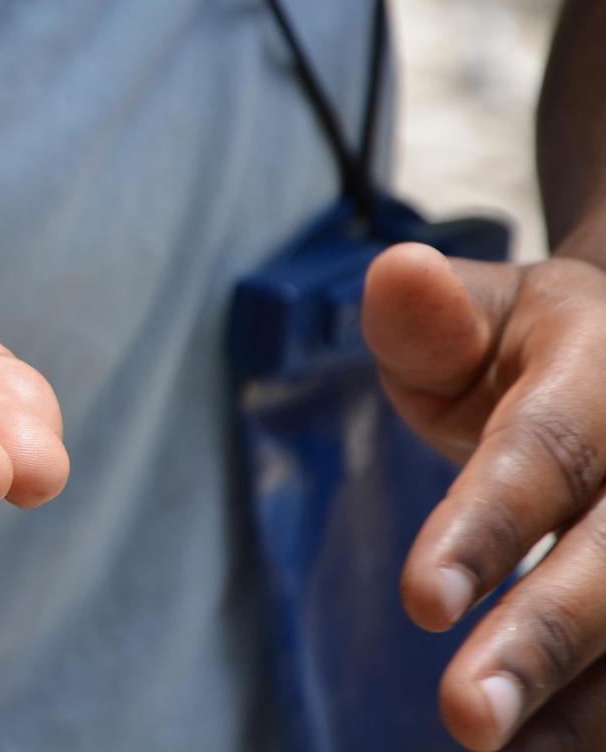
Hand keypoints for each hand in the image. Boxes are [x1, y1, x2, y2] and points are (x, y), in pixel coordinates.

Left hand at [365, 243, 605, 749]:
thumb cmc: (529, 348)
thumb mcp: (478, 312)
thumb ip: (428, 317)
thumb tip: (393, 274)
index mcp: (599, 369)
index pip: (541, 452)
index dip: (483, 527)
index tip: (419, 603)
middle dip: (545, 640)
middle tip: (465, 715)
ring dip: (587, 705)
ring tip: (503, 751)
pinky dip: (602, 712)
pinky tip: (544, 751)